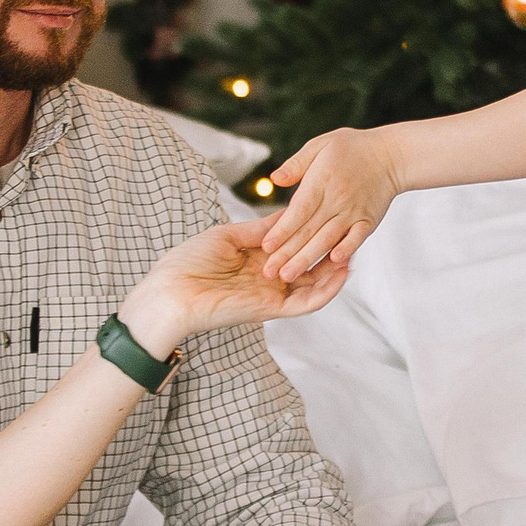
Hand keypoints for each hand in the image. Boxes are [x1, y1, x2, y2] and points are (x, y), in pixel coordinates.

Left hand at [118, 216, 349, 356]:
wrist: (171, 292)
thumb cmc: (188, 262)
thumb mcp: (227, 236)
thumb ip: (260, 230)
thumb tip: (285, 215)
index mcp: (256, 260)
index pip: (292, 247)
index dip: (312, 235)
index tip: (331, 216)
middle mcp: (267, 278)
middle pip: (308, 267)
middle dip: (329, 252)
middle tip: (351, 234)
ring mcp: (271, 295)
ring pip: (313, 286)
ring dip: (335, 272)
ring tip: (354, 252)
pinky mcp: (272, 310)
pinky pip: (306, 302)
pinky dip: (327, 291)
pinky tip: (342, 273)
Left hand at [261, 128, 400, 281]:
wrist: (391, 155)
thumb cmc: (352, 148)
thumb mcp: (320, 145)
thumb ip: (296, 164)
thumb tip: (274, 179)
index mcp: (321, 181)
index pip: (298, 210)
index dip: (282, 229)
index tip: (266, 246)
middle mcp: (337, 199)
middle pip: (309, 230)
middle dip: (287, 253)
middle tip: (269, 272)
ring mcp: (354, 212)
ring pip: (328, 239)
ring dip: (308, 259)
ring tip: (290, 275)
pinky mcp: (369, 221)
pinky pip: (356, 238)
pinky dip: (346, 249)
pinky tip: (333, 262)